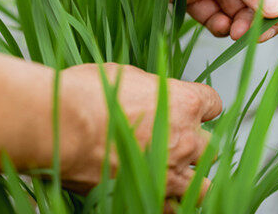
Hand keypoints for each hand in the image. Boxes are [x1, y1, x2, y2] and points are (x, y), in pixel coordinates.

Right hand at [57, 63, 221, 198]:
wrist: (63, 126)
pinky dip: (172, 203)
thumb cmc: (87, 97)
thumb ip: (151, 90)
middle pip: (210, 145)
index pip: (213, 103)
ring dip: (193, 178)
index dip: (202, 106)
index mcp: (184, 103)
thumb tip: (152, 94)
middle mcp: (185, 138)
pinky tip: (162, 196)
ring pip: (205, 184)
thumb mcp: (126, 76)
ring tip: (176, 174)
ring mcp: (171, 171)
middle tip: (178, 142)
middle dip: (196, 144)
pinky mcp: (151, 195)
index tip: (193, 109)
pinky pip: (176, 208)